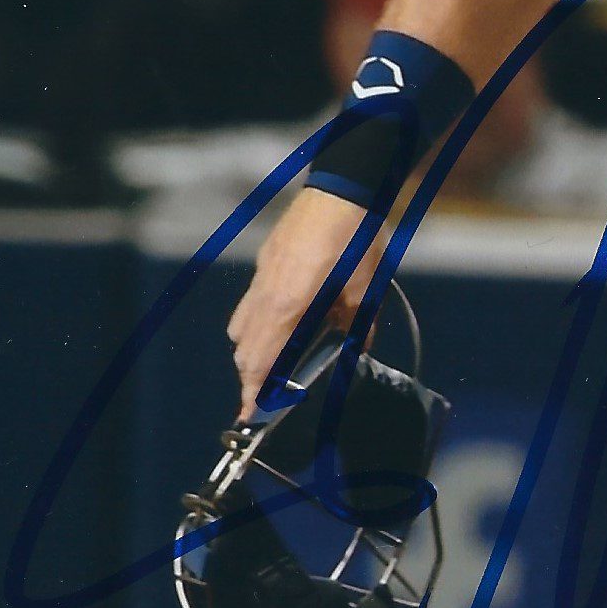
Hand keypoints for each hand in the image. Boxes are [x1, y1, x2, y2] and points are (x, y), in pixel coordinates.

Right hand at [225, 185, 377, 417]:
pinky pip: (250, 303)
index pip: (260, 362)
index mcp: (287, 308)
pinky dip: (255, 322)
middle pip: (244, 350)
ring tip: (272, 362)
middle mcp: (265, 297)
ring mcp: (261, 277)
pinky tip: (281, 322)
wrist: (342, 191)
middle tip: (265, 395)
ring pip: (241, 326)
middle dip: (251, 377)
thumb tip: (361, 349)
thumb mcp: (365, 288)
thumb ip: (358, 324)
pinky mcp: (265, 262)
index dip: (253, 393)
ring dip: (251, 350)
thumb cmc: (355, 239)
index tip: (248, 416)